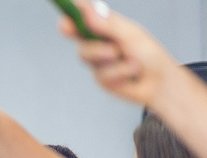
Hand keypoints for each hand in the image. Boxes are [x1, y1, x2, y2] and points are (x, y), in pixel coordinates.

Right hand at [61, 1, 178, 107]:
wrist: (158, 81)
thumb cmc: (148, 53)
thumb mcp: (129, 35)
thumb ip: (107, 25)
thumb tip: (89, 11)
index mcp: (105, 27)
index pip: (82, 20)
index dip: (70, 19)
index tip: (65, 21)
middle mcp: (98, 43)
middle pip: (81, 45)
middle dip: (96, 49)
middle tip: (113, 51)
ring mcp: (98, 61)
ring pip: (90, 61)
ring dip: (113, 62)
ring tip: (131, 62)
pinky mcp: (101, 78)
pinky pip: (103, 75)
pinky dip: (120, 74)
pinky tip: (131, 74)